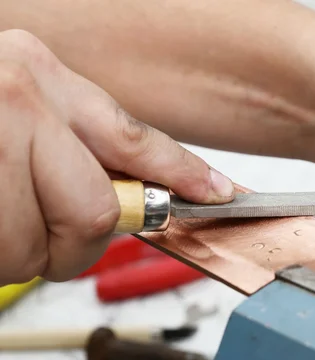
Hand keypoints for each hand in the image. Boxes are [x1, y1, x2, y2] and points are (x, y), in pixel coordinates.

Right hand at [0, 30, 233, 283]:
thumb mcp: (20, 101)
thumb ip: (74, 140)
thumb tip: (139, 194)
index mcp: (39, 76)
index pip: (135, 140)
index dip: (183, 176)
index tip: (220, 194)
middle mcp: (13, 99)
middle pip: (93, 211)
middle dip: (77, 244)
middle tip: (53, 238)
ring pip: (34, 244)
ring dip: (21, 253)